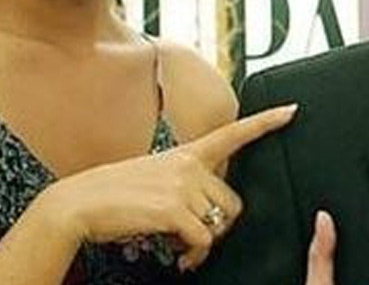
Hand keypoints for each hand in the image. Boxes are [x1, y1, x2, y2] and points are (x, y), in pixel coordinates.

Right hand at [36, 103, 297, 270]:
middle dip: (218, 226)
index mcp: (186, 154)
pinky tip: (180, 258)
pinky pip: (203, 239)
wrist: (77, 204)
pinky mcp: (173, 208)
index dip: (266, 122)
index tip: (292, 111)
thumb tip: (207, 213)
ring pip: (219, 223)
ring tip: (182, 248)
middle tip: (193, 238)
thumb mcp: (154, 176)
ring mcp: (182, 185)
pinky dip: (194, 255)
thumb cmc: (114, 195)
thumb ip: (185, 183)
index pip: (233, 134)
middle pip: (232, 202)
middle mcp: (189, 165)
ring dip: (204, 244)